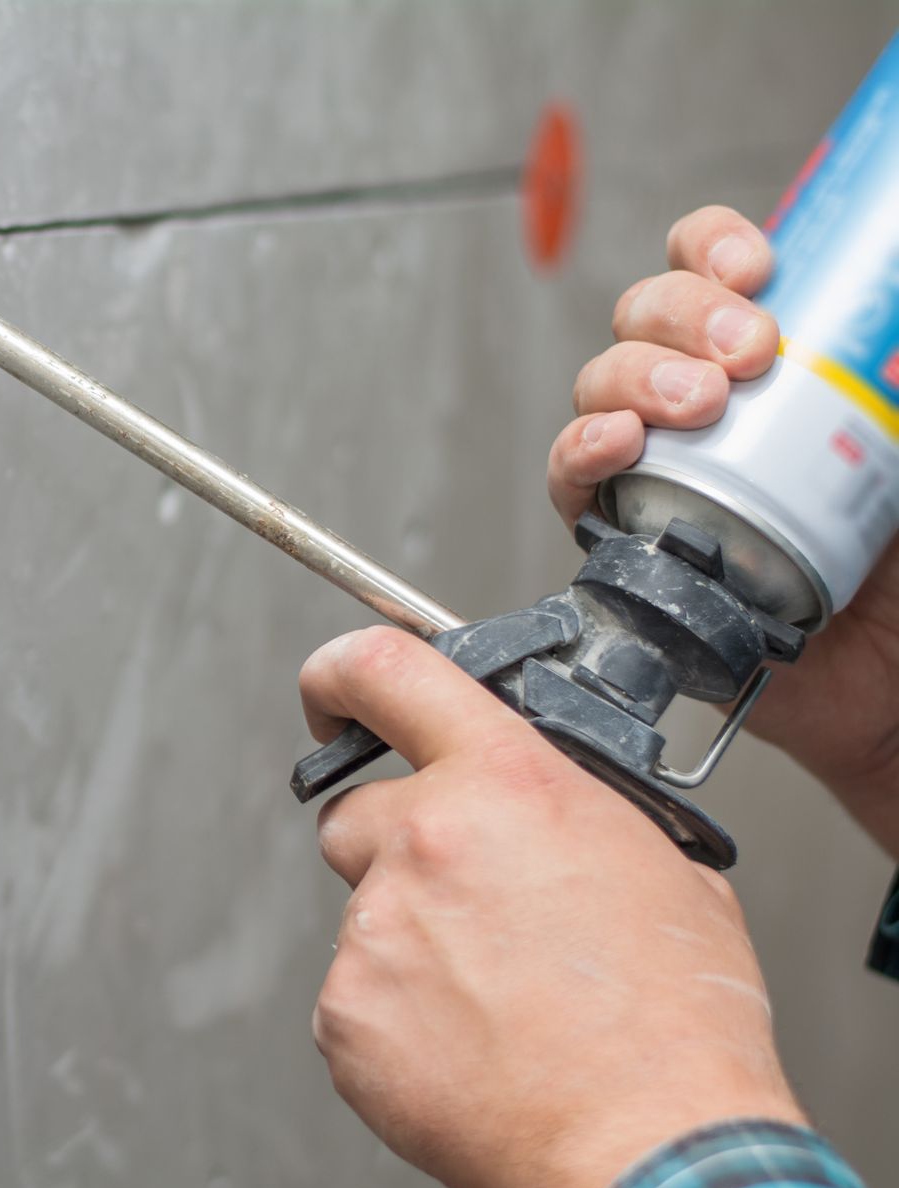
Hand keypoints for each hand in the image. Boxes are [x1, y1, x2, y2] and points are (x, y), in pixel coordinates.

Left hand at [302, 628, 804, 1187]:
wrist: (650, 1145)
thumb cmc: (674, 1022)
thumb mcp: (660, 868)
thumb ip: (571, 816)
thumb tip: (538, 821)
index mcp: (508, 785)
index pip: (390, 673)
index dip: (341, 671)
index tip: (327, 691)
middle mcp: (425, 842)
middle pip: (356, 815)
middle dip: (398, 852)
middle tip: (469, 914)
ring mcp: (374, 930)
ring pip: (366, 916)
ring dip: (413, 947)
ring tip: (498, 1005)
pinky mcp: (344, 1014)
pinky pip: (354, 998)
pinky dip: (397, 1021)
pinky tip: (469, 1051)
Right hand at [546, 205, 898, 854]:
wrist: (891, 689)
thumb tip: (896, 322)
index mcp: (770, 363)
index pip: (711, 270)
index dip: (713, 247)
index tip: (760, 269)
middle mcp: (701, 407)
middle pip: (645, 315)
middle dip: (681, 313)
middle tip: (749, 349)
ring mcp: (657, 469)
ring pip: (601, 384)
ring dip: (637, 375)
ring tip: (697, 404)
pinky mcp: (623, 539)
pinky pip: (571, 483)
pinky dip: (582, 450)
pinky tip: (618, 443)